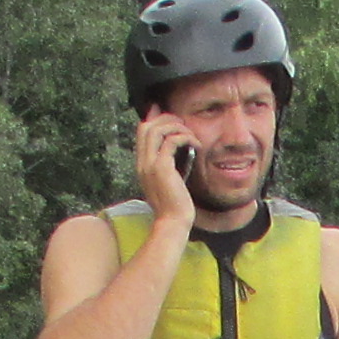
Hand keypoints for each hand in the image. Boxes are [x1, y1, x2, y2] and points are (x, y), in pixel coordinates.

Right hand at [134, 104, 203, 228]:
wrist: (172, 222)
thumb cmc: (174, 206)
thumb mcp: (169, 181)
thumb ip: (170, 165)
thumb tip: (179, 151)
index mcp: (142, 165)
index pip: (141, 133)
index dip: (154, 119)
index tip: (170, 115)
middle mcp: (142, 163)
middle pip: (145, 126)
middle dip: (165, 119)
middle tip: (183, 124)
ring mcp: (149, 165)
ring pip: (156, 130)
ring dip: (177, 127)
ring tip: (191, 135)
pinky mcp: (162, 168)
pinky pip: (171, 141)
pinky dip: (186, 138)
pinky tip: (197, 145)